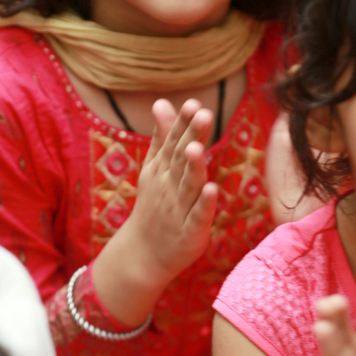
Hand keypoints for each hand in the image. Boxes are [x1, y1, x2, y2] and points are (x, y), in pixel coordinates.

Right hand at [129, 98, 218, 280]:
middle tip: (202, 113)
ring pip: (188, 185)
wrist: (143, 254)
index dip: (183, 123)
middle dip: (191, 136)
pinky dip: (204, 205)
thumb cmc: (155, 205)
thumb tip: (162, 101)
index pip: (174, 141)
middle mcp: (169, 185)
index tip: (193, 102)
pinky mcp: (190, 232)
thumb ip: (163, 136)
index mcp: (163, 169)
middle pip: (181, 158)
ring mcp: (179, 209)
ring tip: (197, 148)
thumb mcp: (155, 168)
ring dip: (193, 166)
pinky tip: (212, 190)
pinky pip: (198, 217)